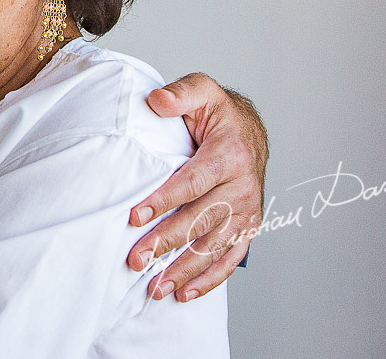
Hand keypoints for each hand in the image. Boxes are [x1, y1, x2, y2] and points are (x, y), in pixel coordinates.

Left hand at [125, 74, 267, 301]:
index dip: (163, 201)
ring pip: (214, 246)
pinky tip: (185, 293)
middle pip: (201, 220)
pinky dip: (209, 279)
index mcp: (229, 154)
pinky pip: (230, 259)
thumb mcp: (202, 91)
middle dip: (166, 242)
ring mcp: (247, 211)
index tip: (134, 217)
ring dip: (184, 269)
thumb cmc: (219, 114)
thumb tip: (157, 101)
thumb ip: (180, 93)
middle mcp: (242, 186)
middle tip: (135, 259)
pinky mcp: (248, 227)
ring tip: (155, 287)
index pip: (193, 183)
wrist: (251, 130)